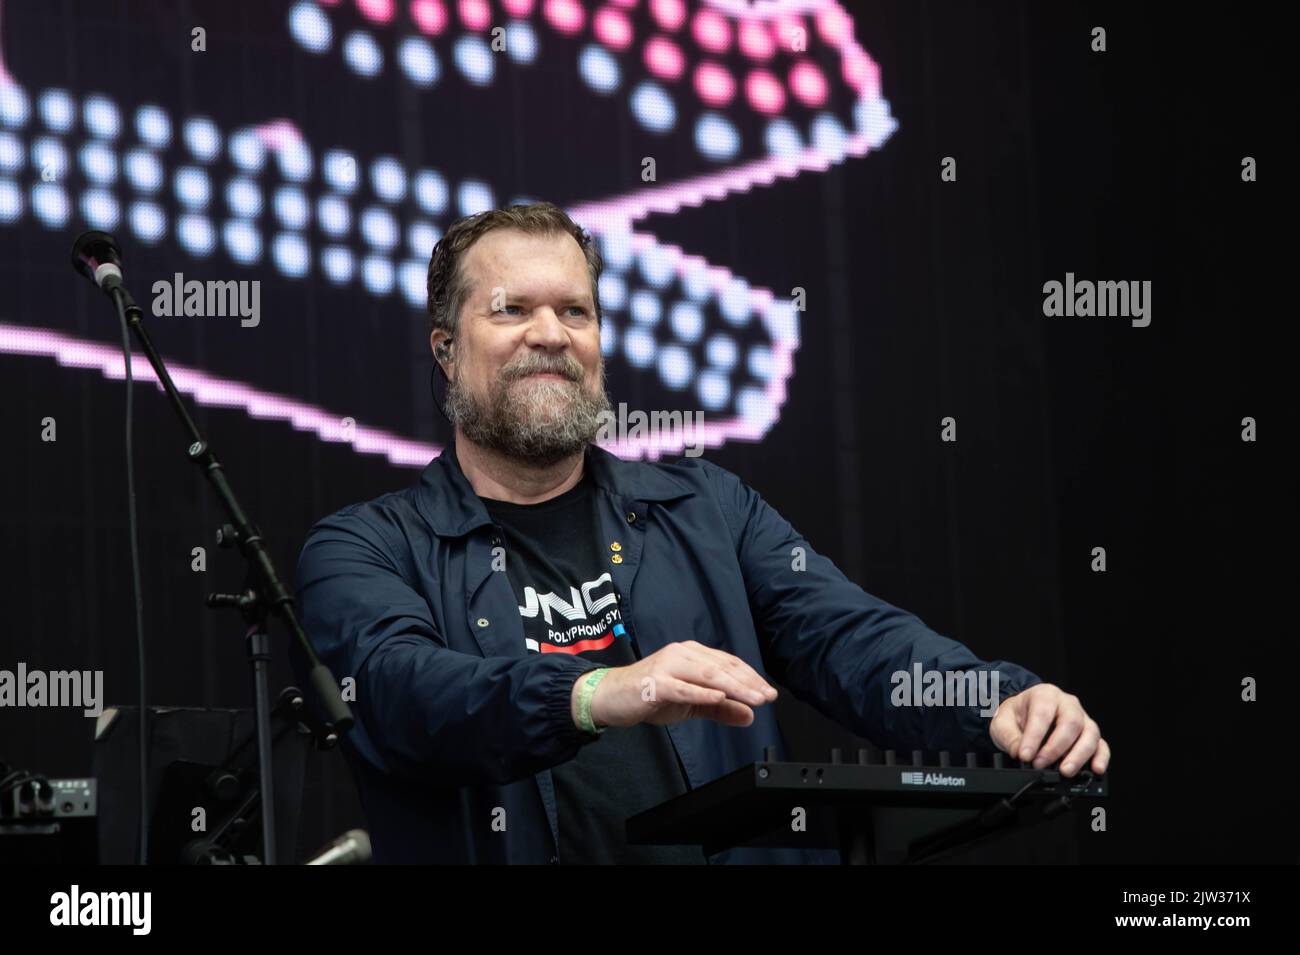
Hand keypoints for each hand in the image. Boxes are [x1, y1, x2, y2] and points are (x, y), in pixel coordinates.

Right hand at [577, 640, 777, 728]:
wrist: (610, 697)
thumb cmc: (650, 695)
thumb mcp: (691, 703)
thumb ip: (719, 708)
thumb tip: (748, 715)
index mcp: (692, 655)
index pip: (728, 664)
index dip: (751, 677)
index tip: (769, 693)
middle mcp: (682, 654)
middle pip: (722, 667)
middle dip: (748, 683)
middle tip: (767, 697)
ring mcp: (668, 666)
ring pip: (707, 674)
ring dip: (733, 687)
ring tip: (752, 698)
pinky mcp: (655, 682)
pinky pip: (681, 687)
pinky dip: (700, 691)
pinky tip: (717, 696)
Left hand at [988, 683, 1110, 777]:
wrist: (1022, 714)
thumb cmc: (1016, 715)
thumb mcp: (1002, 722)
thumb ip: (1010, 737)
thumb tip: (1021, 754)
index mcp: (1044, 695)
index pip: (1043, 714)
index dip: (1034, 737)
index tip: (1025, 755)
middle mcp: (1067, 704)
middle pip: (1071, 722)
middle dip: (1056, 747)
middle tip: (1041, 764)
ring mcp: (1082, 718)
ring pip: (1090, 733)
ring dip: (1079, 755)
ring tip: (1065, 771)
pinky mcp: (1089, 734)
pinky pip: (1101, 745)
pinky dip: (1101, 758)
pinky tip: (1096, 769)